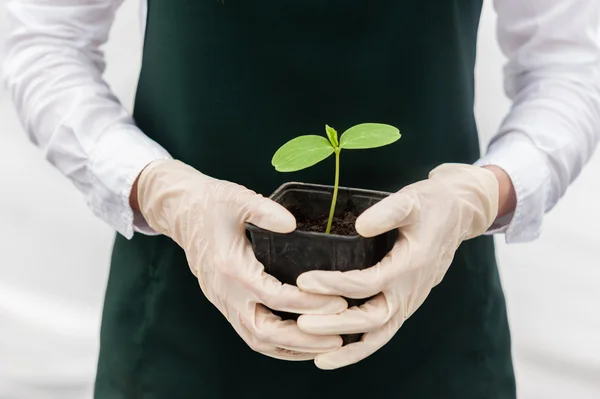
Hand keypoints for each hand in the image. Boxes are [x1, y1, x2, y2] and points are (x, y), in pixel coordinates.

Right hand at [136, 159, 347, 360]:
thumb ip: (265, 211)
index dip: (309, 303)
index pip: (275, 296)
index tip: (340, 303)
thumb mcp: (237, 198)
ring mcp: (223, 301)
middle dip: (303, 339)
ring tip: (326, 346)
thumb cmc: (212, 203)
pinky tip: (300, 343)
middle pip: (264, 331)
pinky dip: (277, 345)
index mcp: (231, 267)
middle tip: (339, 338)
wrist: (181, 212)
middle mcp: (226, 292)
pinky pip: (250, 334)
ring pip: (257, 339)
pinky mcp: (225, 303)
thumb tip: (293, 224)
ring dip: (292, 347)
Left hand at [294, 163, 499, 368]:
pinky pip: (383, 333)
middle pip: (372, 318)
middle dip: (336, 324)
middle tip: (301, 322)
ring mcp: (409, 301)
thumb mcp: (410, 200)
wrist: (457, 216)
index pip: (367, 283)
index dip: (334, 284)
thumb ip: (388, 212)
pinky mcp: (404, 304)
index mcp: (410, 264)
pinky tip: (336, 354)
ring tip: (317, 357)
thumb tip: (359, 227)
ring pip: (379, 334)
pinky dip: (361, 348)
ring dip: (348, 347)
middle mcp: (410, 290)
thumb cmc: (430, 205)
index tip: (303, 280)